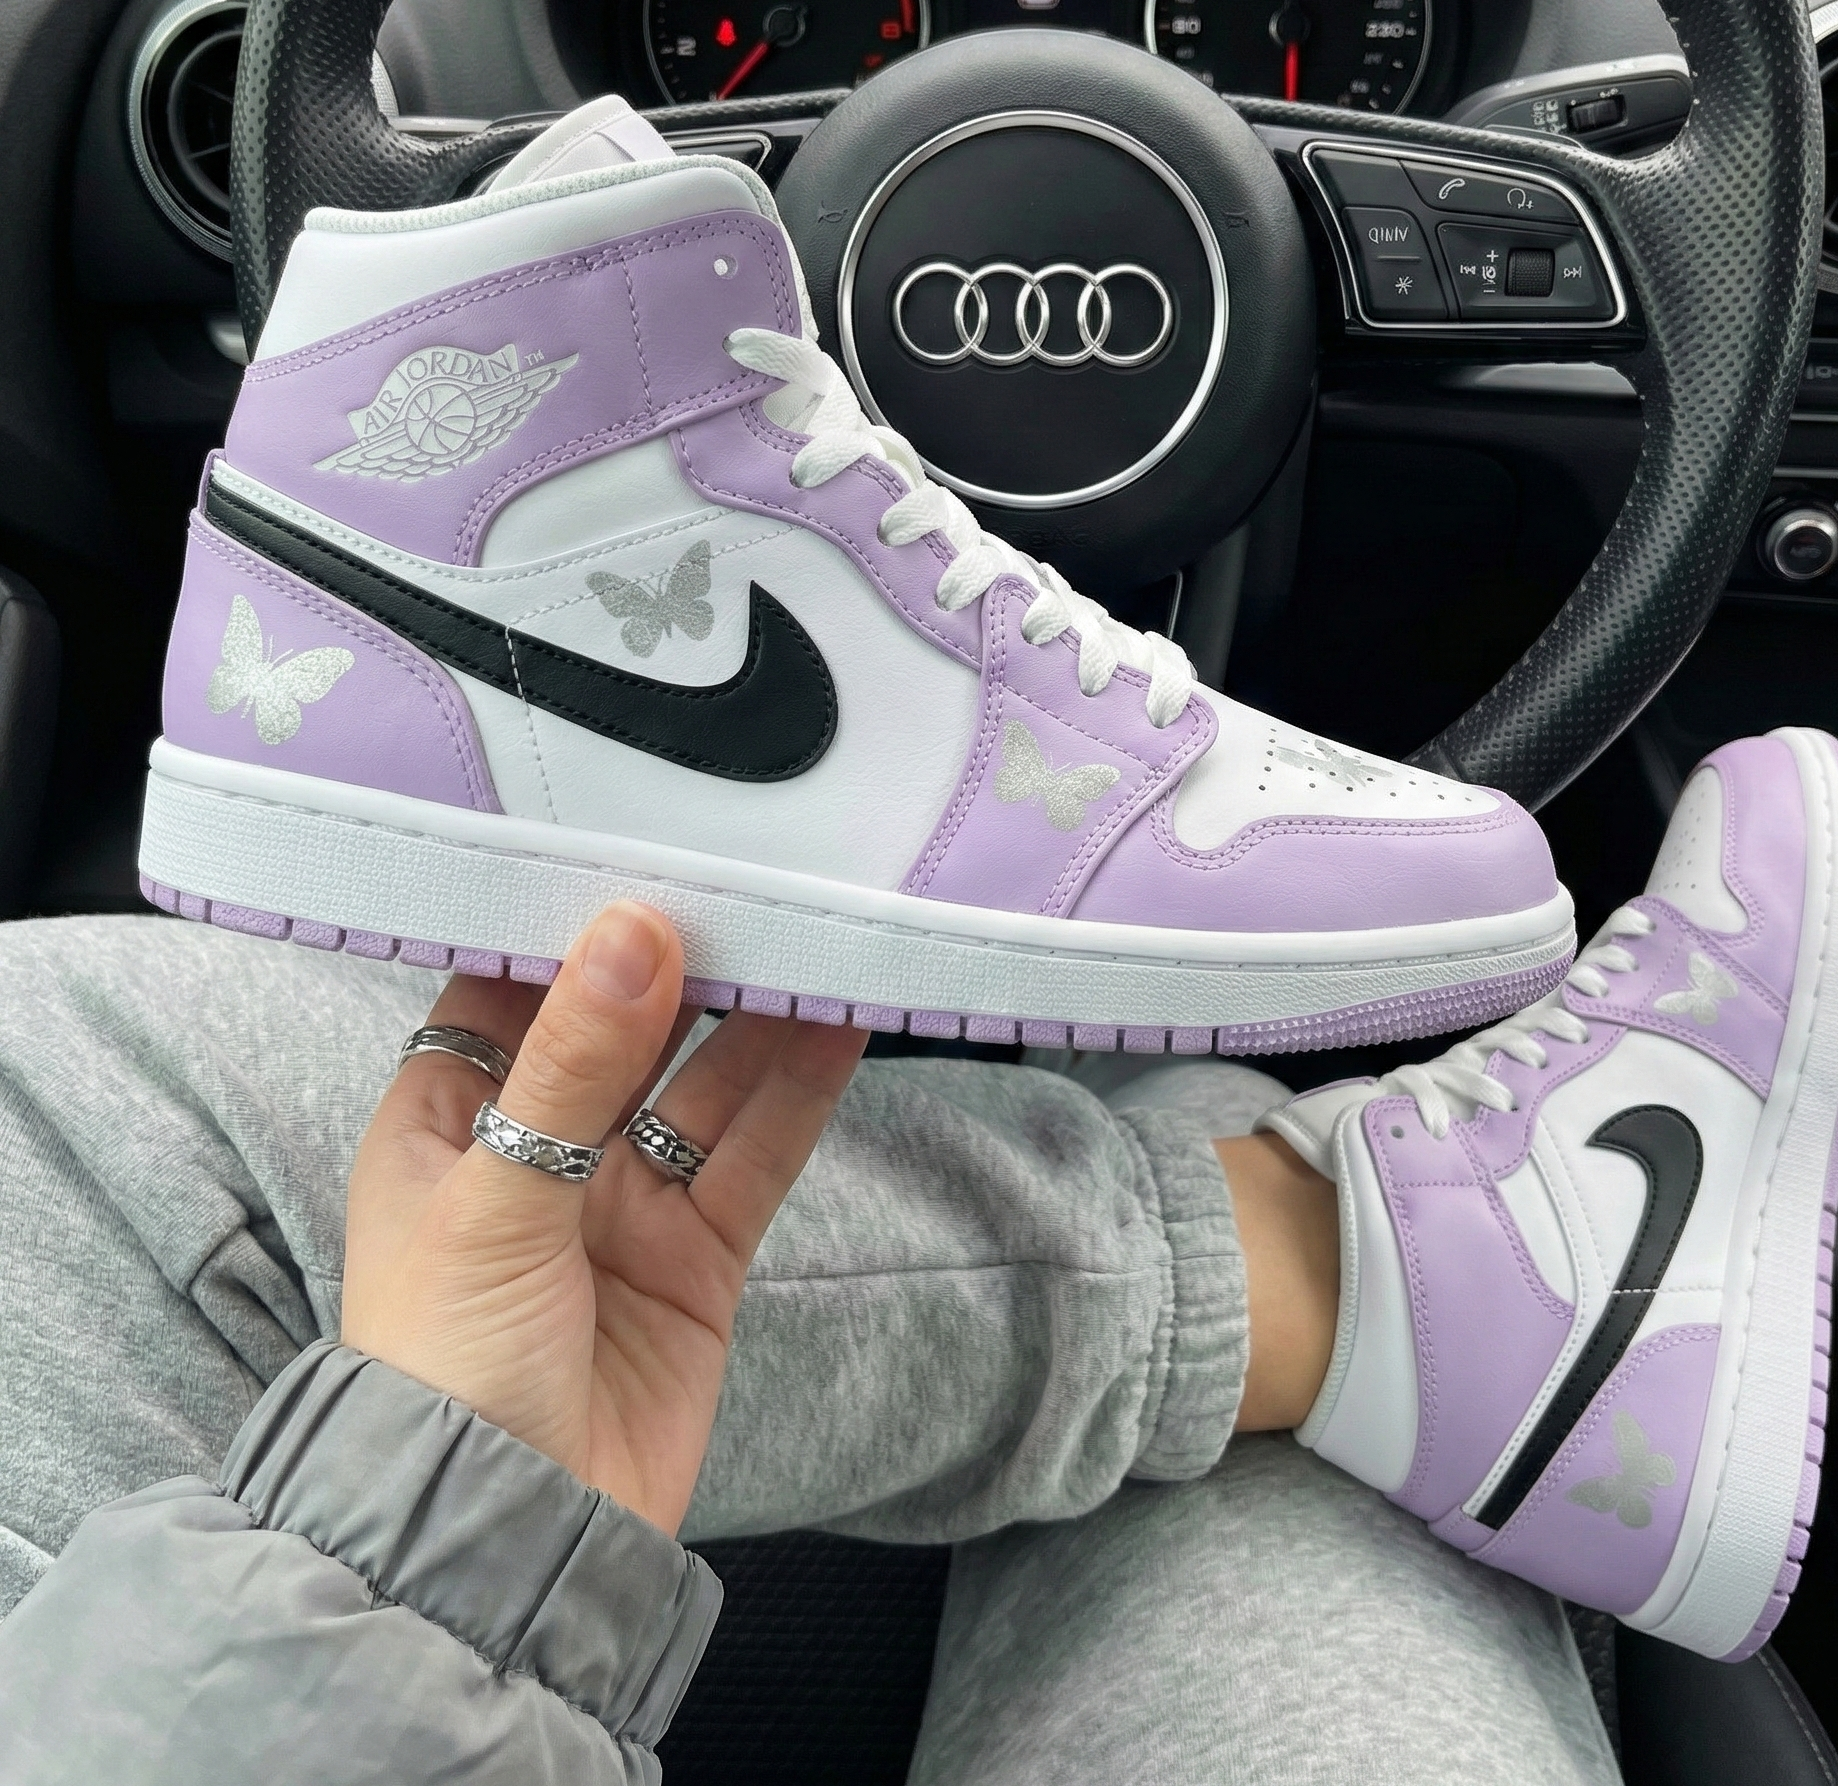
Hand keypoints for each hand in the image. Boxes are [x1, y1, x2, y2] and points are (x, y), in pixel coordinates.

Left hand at [341, 902, 866, 1535]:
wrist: (511, 1546)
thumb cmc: (446, 1374)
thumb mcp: (494, 1201)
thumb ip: (572, 1066)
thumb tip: (631, 931)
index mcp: (446, 1123)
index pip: (507, 990)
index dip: (568, 924)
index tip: (631, 842)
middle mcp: (537, 1150)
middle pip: (623, 1028)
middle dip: (682, 960)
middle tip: (750, 877)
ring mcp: (624, 1203)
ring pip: (704, 1081)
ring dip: (758, 1014)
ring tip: (815, 930)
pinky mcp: (700, 1253)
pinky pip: (757, 1152)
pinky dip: (802, 1089)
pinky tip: (839, 1020)